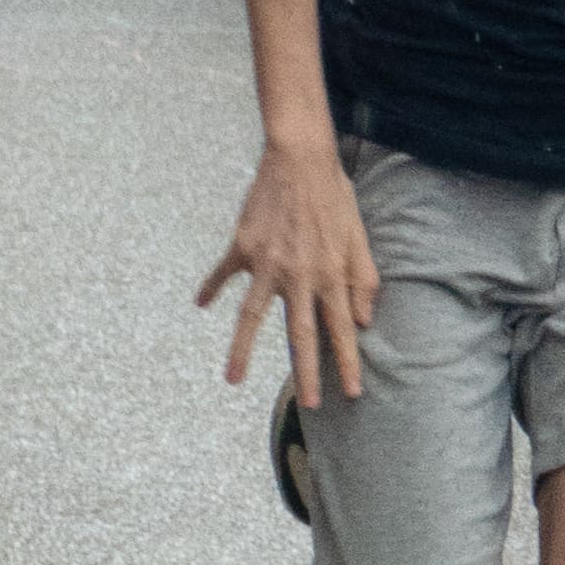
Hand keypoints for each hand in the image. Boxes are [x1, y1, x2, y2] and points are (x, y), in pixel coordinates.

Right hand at [198, 139, 379, 401]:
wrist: (299, 159)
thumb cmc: (334, 199)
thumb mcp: (359, 238)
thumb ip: (363, 280)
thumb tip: (363, 321)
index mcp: (331, 275)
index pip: (342, 329)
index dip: (348, 362)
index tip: (350, 392)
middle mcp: (299, 276)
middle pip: (301, 334)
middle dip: (307, 372)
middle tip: (310, 404)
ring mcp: (267, 264)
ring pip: (252, 316)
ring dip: (243, 349)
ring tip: (234, 379)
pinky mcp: (243, 247)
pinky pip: (224, 275)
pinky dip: (211, 288)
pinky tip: (201, 304)